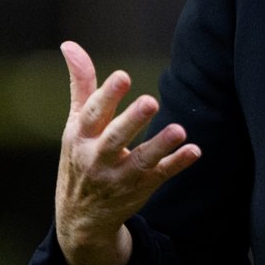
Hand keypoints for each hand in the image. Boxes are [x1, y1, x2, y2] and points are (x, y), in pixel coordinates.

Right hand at [54, 41, 201, 264]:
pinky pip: (160, 176)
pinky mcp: (140, 188)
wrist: (80, 219)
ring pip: (140, 161)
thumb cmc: (79, 158)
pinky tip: (194, 151)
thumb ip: (80, 85)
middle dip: (132, 121)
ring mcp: (119, 176)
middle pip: (115, 138)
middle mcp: (97, 158)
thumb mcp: (74, 124)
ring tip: (179, 130)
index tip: (123, 77)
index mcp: (80, 137)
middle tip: (150, 102)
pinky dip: (176, 164)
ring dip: (160, 145)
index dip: (107, 95)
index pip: (93, 114)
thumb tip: (69, 45)